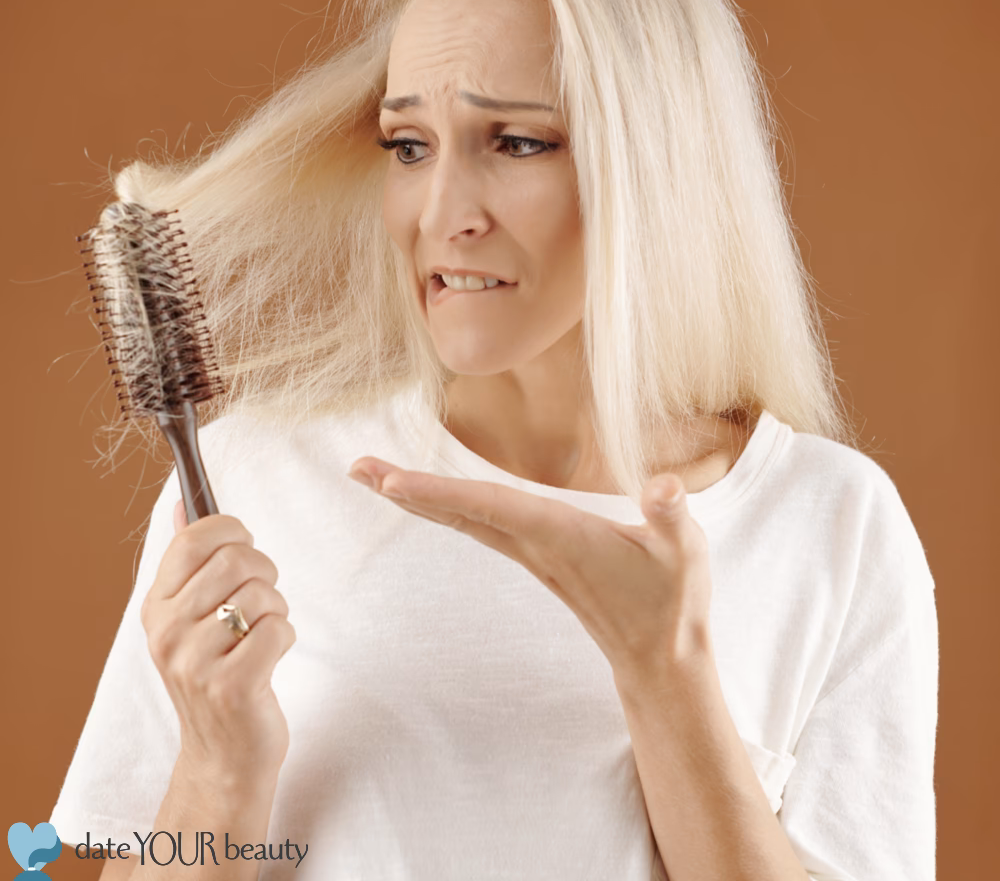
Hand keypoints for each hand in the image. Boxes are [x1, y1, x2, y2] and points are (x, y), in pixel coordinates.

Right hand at [139, 502, 296, 781]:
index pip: (192, 538)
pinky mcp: (232, 687)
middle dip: (265, 572)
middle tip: (259, 602)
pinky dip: (285, 637)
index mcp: (155, 606)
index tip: (243, 546)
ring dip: (277, 610)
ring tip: (260, 636)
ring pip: (263, 593)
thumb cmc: (215, 673)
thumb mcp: (189, 617)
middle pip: (236, 559)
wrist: (223, 755)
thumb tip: (182, 504)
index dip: (231, 531)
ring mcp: (195, 662)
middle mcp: (167, 632)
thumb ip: (187, 562)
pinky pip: (279, 628)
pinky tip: (268, 660)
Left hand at [347, 459, 713, 684]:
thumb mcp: (684, 552)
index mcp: (559, 535)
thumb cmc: (672, 599)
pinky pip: (479, 524)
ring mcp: (531, 553)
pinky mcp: (537, 556)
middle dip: (405, 489)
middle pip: (458, 511)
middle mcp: (534, 544)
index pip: (490, 506)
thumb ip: (673, 515)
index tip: (390, 481)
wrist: (659, 655)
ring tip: (377, 476)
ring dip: (418, 495)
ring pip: (463, 518)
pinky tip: (433, 497)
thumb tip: (666, 486)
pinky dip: (447, 505)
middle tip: (355, 467)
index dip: (440, 490)